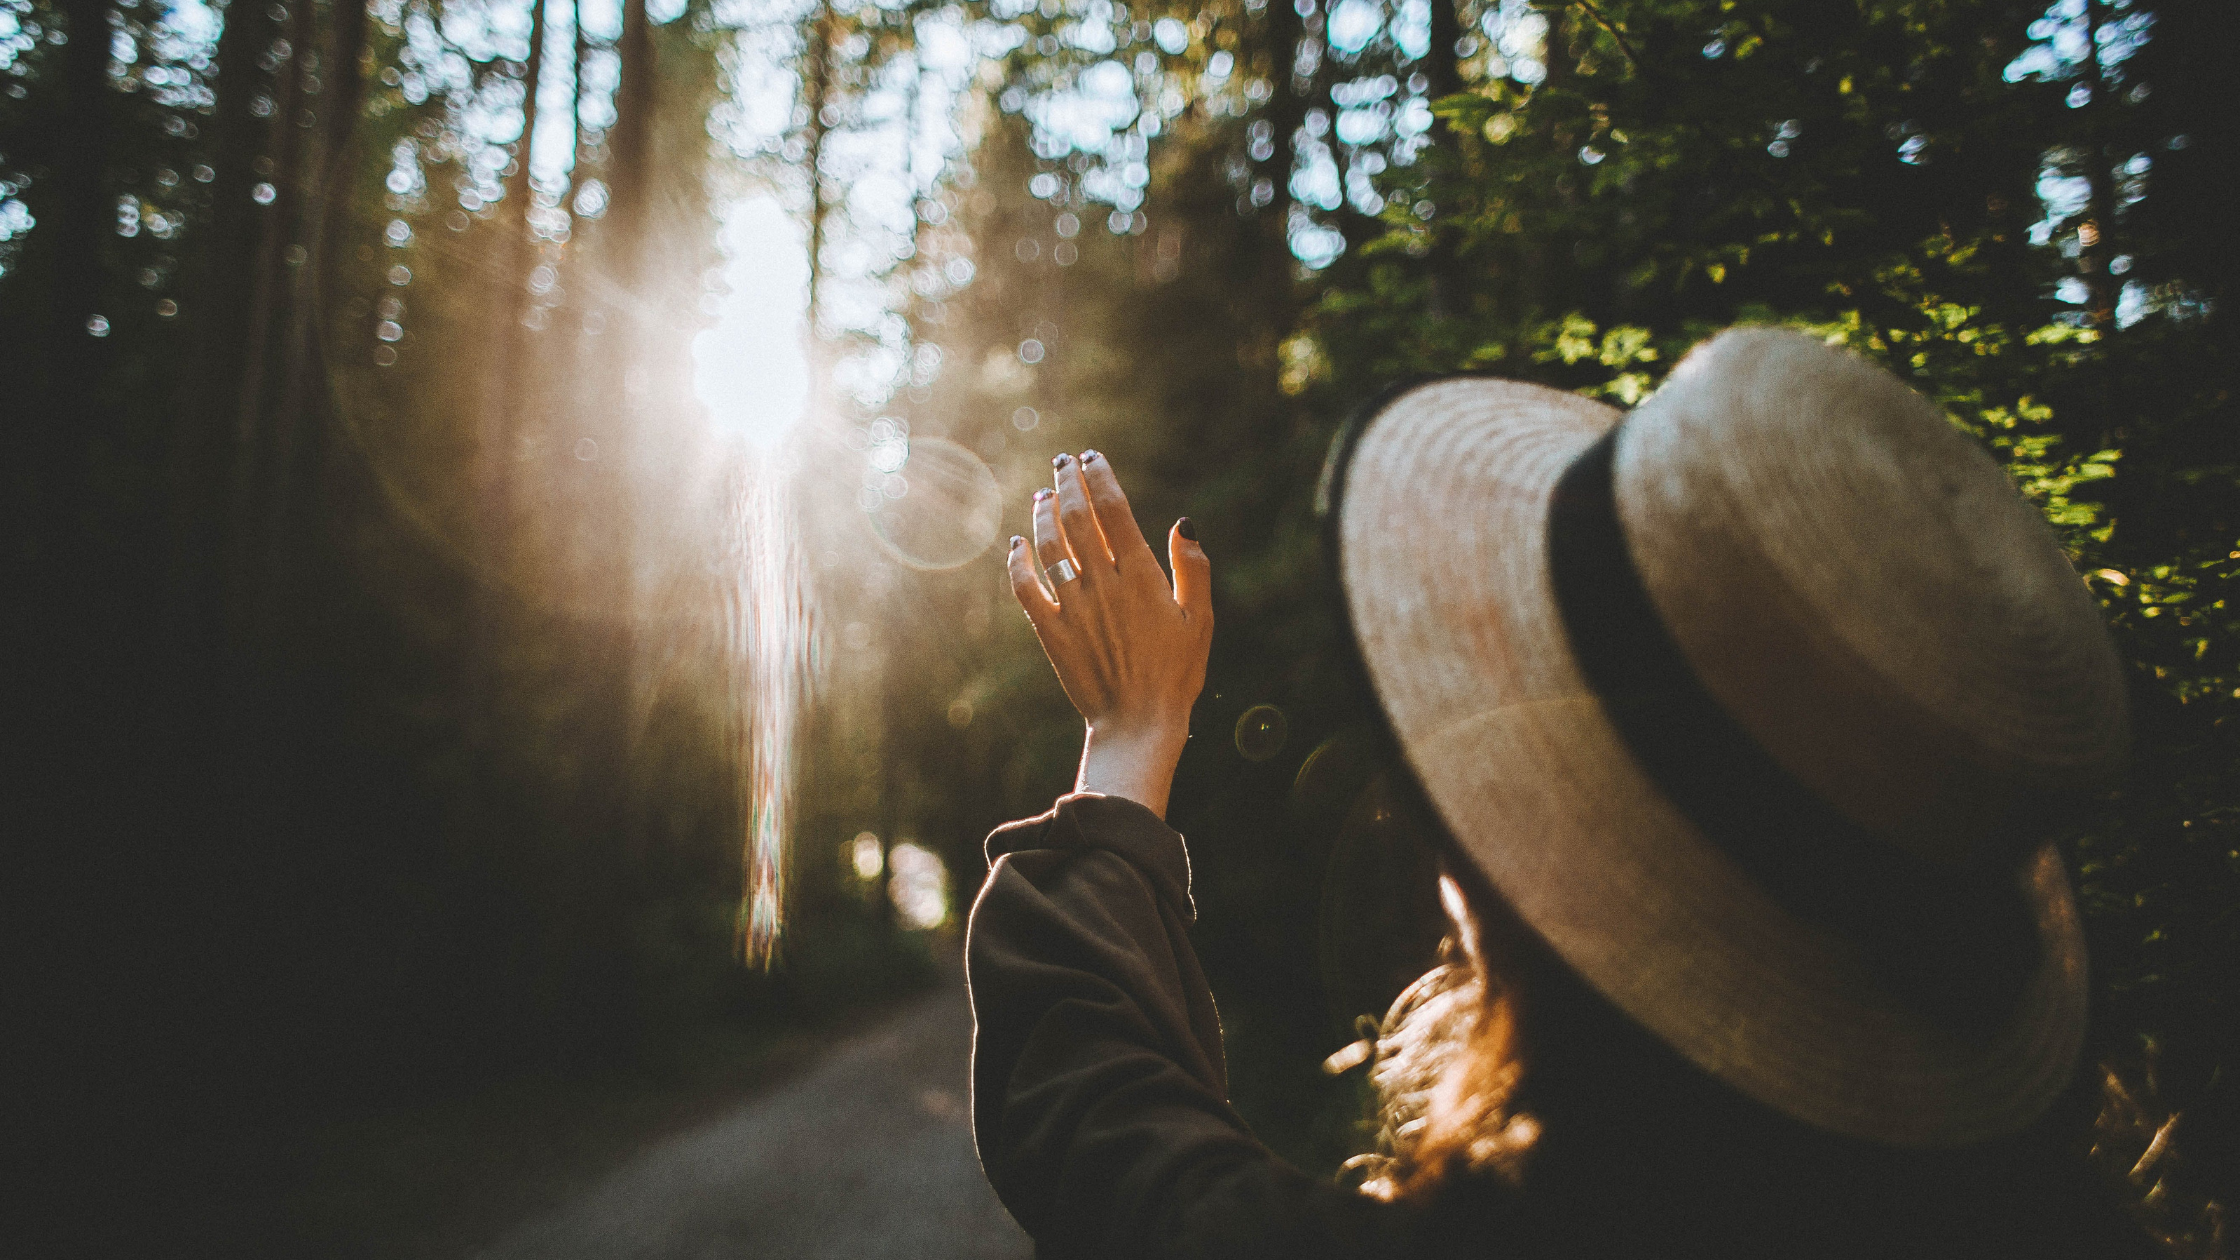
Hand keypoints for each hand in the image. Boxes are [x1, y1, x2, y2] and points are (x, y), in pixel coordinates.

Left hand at [1006, 451, 1212, 818]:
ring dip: (1043, 514)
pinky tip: (1017, 543)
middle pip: (1077, 518)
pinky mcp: (1051, 632)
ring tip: (1043, 493)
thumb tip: (1184, 524)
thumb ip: (1193, 569)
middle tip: (1062, 462)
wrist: (1138, 724)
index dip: (1100, 477)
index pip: (1114, 510)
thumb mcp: (1200, 620)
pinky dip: (1018, 561)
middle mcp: (1103, 585)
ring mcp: (1074, 607)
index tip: (1091, 457)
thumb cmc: (1177, 673)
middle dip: (1067, 483)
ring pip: (1049, 546)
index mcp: (1142, 577)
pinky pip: (1026, 588)